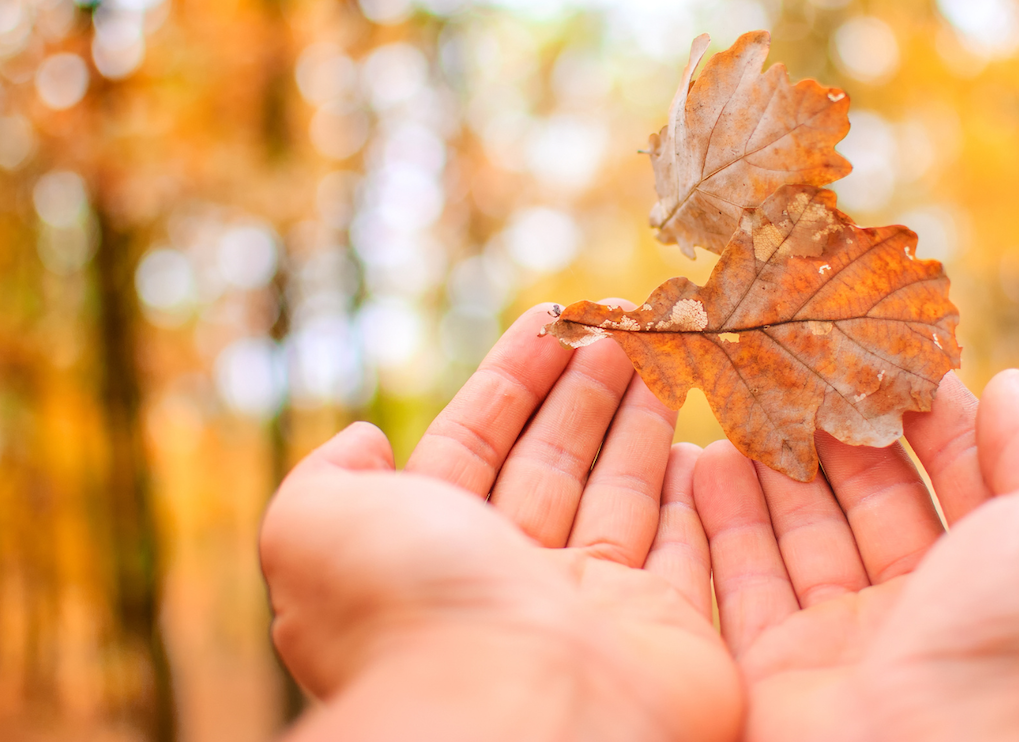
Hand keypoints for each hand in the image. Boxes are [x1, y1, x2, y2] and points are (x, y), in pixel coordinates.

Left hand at [259, 303, 740, 741]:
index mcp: (433, 553)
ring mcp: (593, 610)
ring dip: (642, 422)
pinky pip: (686, 551)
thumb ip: (330, 478)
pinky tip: (701, 445)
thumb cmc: (412, 614)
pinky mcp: (668, 634)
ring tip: (664, 353)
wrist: (516, 714)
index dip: (513, 378)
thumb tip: (366, 439)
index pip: (477, 444)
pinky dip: (695, 498)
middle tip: (623, 323)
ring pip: (622, 496)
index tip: (554, 317)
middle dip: (586, 388)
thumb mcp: (316, 527)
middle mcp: (512, 581)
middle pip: (556, 462)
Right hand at [693, 369, 1018, 741]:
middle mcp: (926, 611)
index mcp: (1004, 579)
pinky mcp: (777, 671)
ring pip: (802, 537)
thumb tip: (1011, 385)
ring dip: (772, 467)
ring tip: (739, 396)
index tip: (879, 351)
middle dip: (837, 431)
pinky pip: (743, 585)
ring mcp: (848, 644)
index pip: (958, 476)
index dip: (924, 415)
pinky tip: (703, 460)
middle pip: (872, 501)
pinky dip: (722, 524)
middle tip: (795, 361)